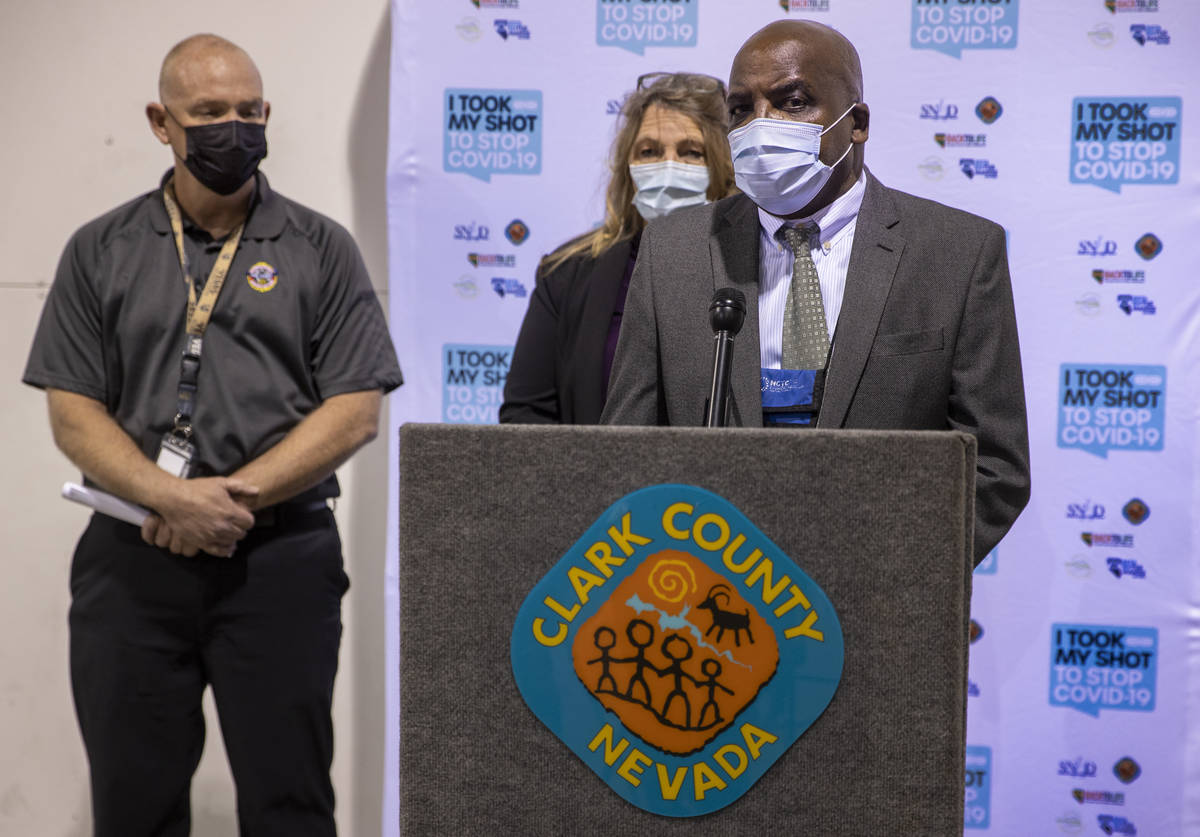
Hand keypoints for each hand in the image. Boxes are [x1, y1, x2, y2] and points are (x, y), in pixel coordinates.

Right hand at [142, 477, 259, 556]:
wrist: (174, 499)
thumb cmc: (197, 489)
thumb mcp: (221, 482)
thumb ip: (241, 487)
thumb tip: (256, 491)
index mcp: (230, 512)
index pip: (250, 522)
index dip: (247, 517)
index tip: (241, 514)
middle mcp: (223, 527)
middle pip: (242, 533)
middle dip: (240, 527)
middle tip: (234, 521)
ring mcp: (212, 536)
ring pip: (232, 542)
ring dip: (232, 537)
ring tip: (227, 529)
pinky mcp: (201, 542)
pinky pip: (218, 551)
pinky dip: (225, 550)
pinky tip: (226, 546)